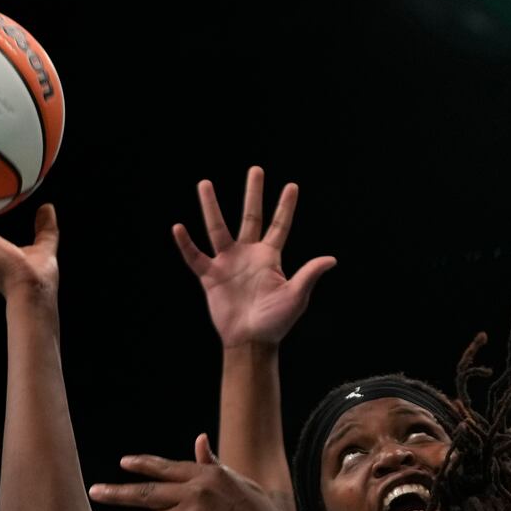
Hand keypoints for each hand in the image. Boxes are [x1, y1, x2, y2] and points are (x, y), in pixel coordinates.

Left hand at [88, 433, 311, 510]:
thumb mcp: (242, 486)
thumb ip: (215, 466)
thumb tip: (199, 440)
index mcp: (209, 476)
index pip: (166, 468)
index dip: (142, 465)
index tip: (123, 464)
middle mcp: (197, 494)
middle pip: (147, 493)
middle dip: (117, 492)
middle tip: (95, 491)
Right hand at [173, 167, 336, 348]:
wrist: (251, 341)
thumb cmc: (276, 321)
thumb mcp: (296, 296)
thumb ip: (309, 274)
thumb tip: (332, 259)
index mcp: (270, 257)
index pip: (280, 225)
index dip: (285, 206)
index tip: (292, 185)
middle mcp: (248, 255)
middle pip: (250, 217)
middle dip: (253, 194)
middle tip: (255, 169)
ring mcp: (228, 263)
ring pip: (217, 229)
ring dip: (211, 206)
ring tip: (205, 183)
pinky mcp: (210, 276)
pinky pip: (195, 256)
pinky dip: (186, 244)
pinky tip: (179, 227)